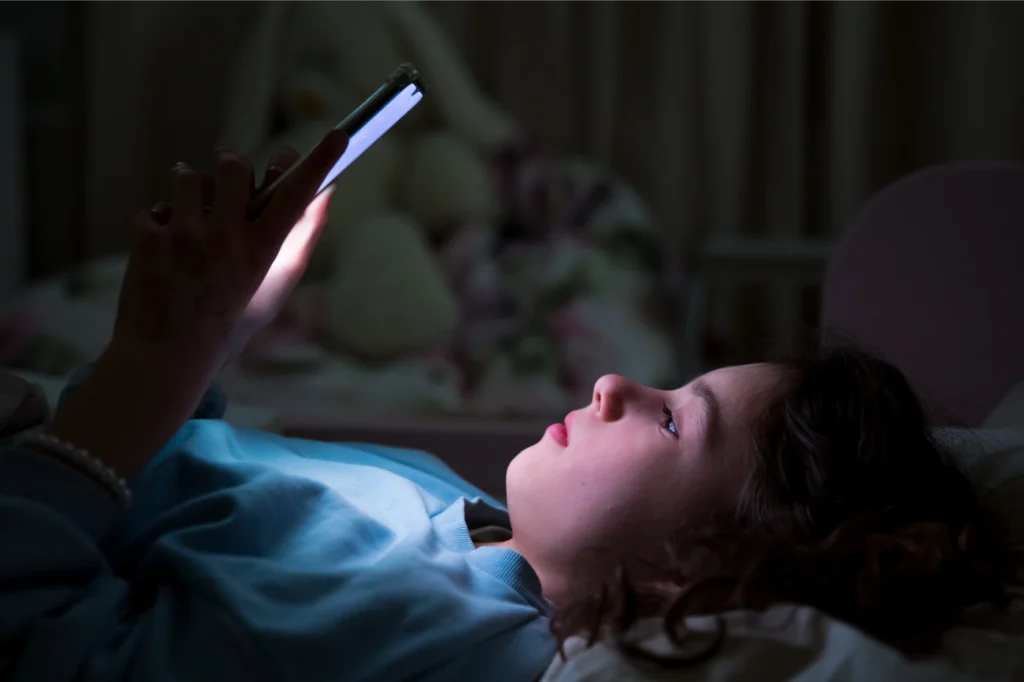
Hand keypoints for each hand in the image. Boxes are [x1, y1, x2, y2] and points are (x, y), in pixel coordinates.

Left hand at [148, 146, 333, 361]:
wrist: (167, 357)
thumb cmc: (230, 323)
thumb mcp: (275, 285)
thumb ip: (299, 238)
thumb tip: (325, 195)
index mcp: (262, 250)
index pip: (298, 195)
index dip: (320, 162)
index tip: (339, 134)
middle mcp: (226, 237)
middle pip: (234, 166)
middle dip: (229, 164)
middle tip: (226, 177)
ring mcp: (184, 235)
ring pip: (187, 176)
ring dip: (187, 190)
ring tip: (187, 220)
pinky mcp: (148, 238)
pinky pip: (151, 209)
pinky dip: (154, 226)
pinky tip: (161, 254)